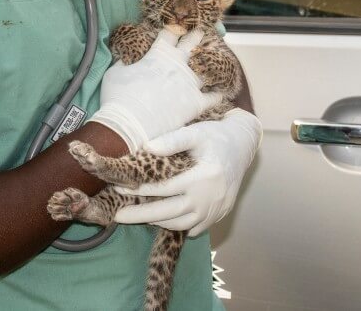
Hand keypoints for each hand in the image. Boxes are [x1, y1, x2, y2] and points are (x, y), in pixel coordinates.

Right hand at [89, 29, 221, 152]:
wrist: (128, 126)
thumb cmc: (118, 98)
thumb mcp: (114, 73)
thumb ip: (123, 62)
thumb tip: (124, 58)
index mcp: (159, 54)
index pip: (170, 33)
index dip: (173, 28)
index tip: (175, 28)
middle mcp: (179, 64)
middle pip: (193, 42)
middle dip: (197, 36)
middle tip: (200, 33)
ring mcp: (190, 83)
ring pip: (207, 68)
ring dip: (208, 65)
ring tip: (212, 64)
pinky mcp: (196, 103)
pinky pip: (214, 97)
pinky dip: (217, 94)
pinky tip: (220, 92)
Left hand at [113, 108, 261, 236]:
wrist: (243, 146)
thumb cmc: (215, 136)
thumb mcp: (195, 133)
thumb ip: (172, 141)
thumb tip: (146, 148)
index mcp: (203, 176)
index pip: (165, 188)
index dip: (140, 190)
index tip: (119, 189)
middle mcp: (210, 197)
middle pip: (169, 213)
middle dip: (141, 215)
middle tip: (118, 216)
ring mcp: (216, 209)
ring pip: (182, 224)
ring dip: (158, 222)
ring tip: (137, 216)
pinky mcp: (219, 215)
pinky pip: (195, 228)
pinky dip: (177, 226)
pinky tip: (161, 219)